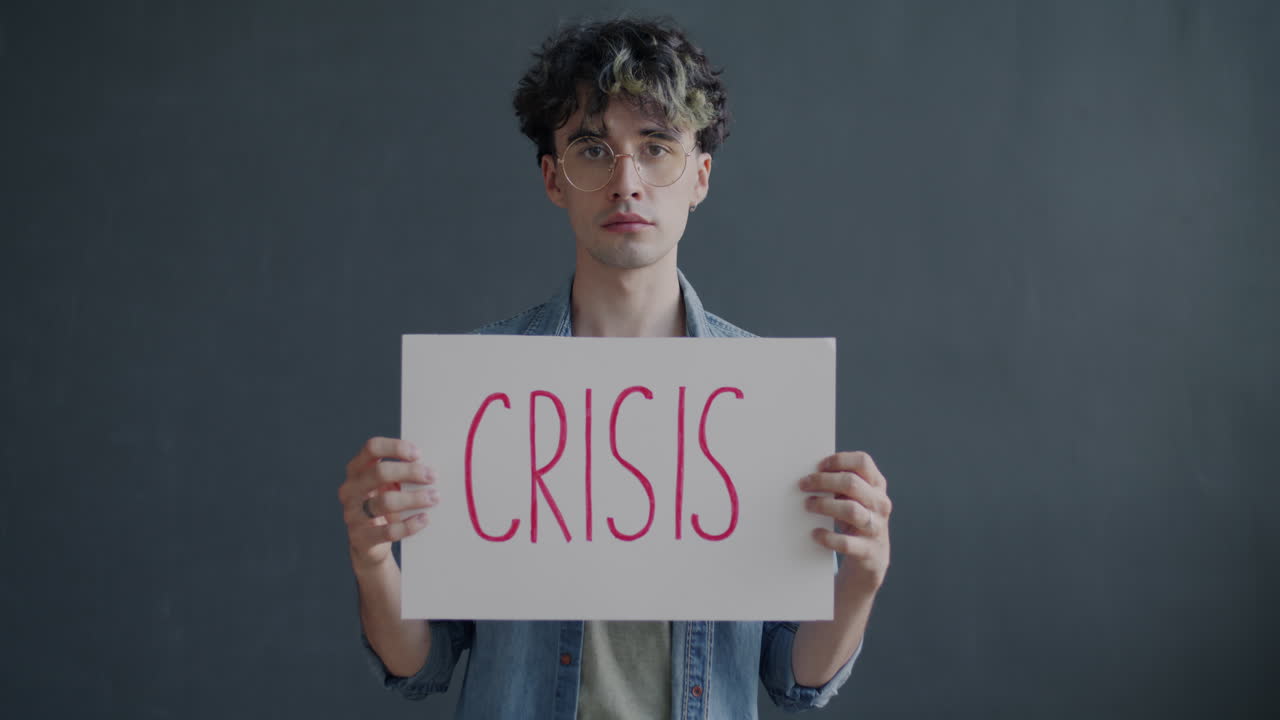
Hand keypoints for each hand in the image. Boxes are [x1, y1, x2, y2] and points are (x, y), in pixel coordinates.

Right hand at [339, 437, 438, 571]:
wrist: (368, 545)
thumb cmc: (383, 506)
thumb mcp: (387, 486)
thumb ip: (400, 474)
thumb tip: (429, 468)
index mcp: (356, 470)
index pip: (372, 448)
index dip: (396, 448)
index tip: (418, 454)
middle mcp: (350, 489)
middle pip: (379, 472)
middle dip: (410, 472)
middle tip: (432, 476)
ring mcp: (352, 514)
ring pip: (385, 501)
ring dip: (414, 498)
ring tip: (433, 498)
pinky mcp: (360, 538)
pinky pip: (388, 531)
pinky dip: (410, 525)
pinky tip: (424, 519)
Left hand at [799, 451, 891, 592]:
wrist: (872, 557)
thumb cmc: (857, 519)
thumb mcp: (856, 498)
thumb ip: (842, 485)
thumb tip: (812, 474)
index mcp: (877, 485)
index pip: (863, 462)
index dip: (839, 460)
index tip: (818, 466)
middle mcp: (880, 503)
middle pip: (852, 483)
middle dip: (824, 481)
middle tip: (804, 484)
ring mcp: (876, 527)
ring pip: (851, 510)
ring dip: (824, 505)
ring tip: (808, 505)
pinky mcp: (868, 550)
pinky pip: (846, 542)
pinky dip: (828, 537)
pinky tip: (815, 533)